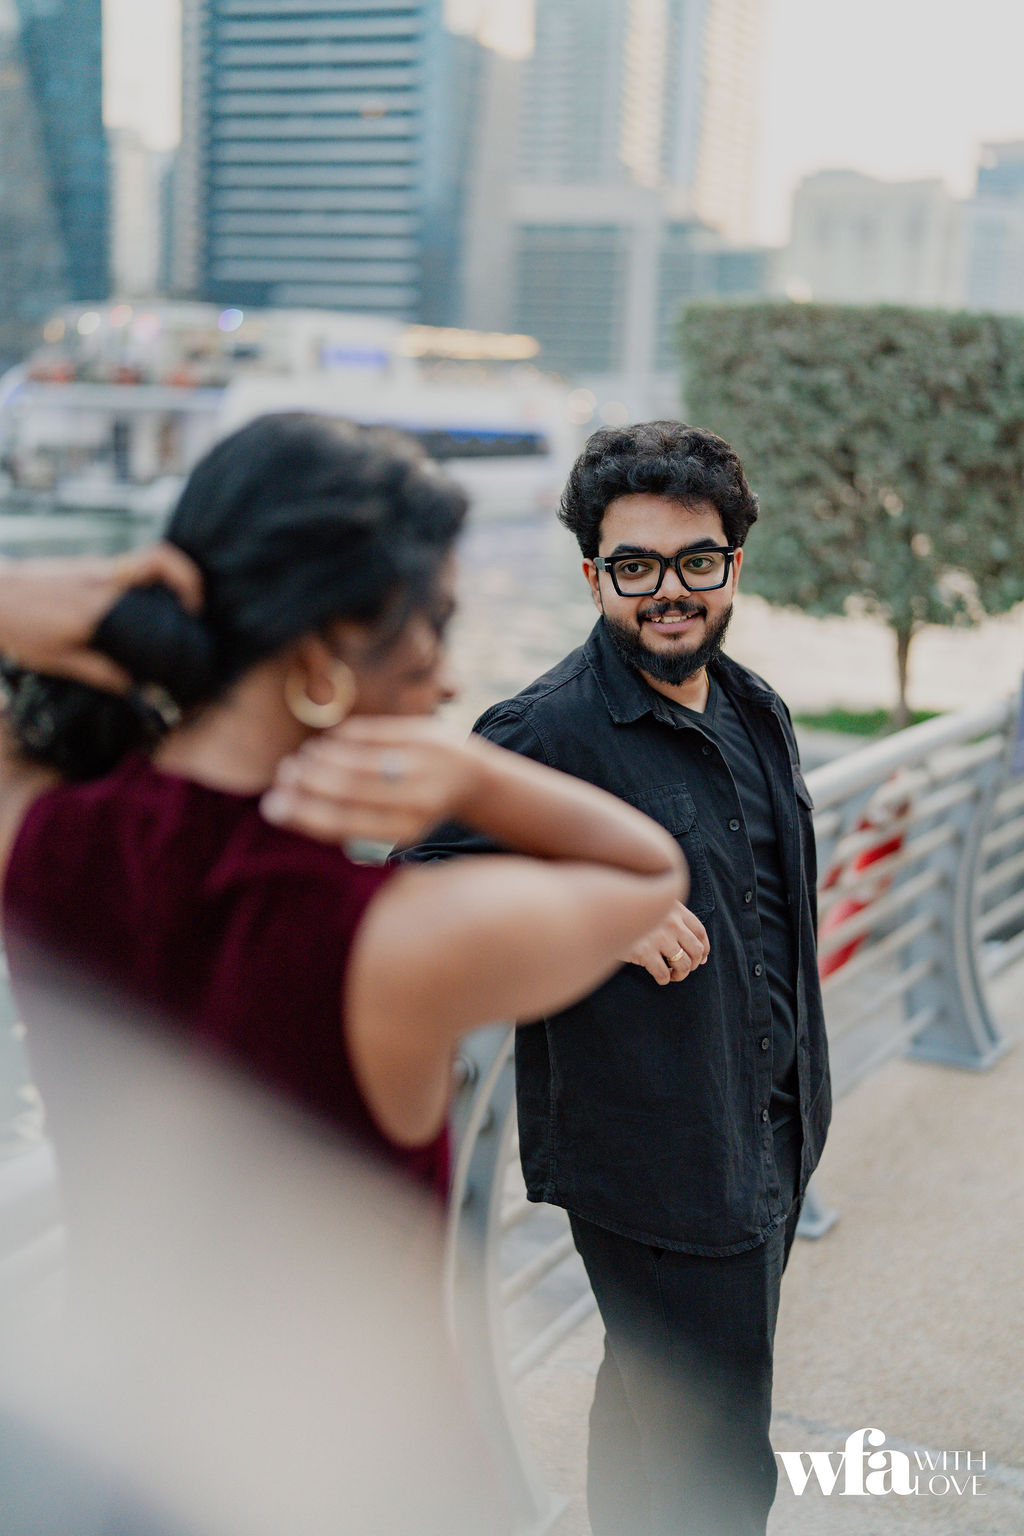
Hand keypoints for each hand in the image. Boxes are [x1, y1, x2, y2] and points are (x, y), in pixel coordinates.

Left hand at [0, 544, 202, 690]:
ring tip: (169, 613)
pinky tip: (134, 612)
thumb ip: (103, 674)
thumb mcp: (60, 659)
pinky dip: (139, 587)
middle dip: (186, 580)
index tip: (195, 611)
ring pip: (142, 564)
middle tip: (193, 609)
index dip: (187, 585)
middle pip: (159, 561)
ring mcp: (93, 566)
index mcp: (99, 602)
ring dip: (163, 584)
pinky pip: (123, 571)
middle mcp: (101, 577)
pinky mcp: (84, 567)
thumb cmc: (19, 628)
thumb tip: (140, 692)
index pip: (157, 572)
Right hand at [261, 716, 485, 847]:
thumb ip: (352, 827)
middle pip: (348, 788)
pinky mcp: (421, 733)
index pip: (347, 823)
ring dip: (319, 758)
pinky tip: (324, 745)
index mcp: (407, 829)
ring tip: (299, 761)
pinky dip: (339, 739)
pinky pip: (368, 733)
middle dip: (306, 782)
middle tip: (282, 777)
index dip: (304, 814)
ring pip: (356, 758)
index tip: (273, 806)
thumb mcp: (393, 827)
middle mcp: (417, 798)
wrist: (469, 778)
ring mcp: (421, 762)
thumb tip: (292, 812)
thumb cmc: (416, 808)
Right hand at [623, 901, 709, 985]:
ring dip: (680, 975)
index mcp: (675, 908)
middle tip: (683, 969)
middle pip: (696, 950)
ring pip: (683, 965)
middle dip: (693, 964)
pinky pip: (663, 973)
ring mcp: (658, 937)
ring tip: (672, 975)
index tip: (700, 959)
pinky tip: (659, 977)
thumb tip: (703, 956)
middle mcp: (671, 921)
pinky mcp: (644, 952)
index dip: (704, 948)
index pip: (701, 932)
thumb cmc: (630, 912)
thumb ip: (677, 921)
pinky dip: (664, 979)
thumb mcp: (655, 906)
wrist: (600, 912)